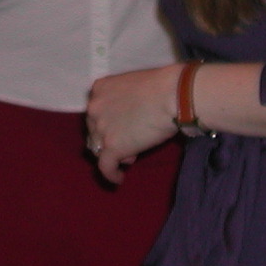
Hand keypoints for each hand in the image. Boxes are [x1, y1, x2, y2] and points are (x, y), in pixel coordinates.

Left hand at [85, 65, 181, 182]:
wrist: (171, 95)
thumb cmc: (162, 86)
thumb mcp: (134, 86)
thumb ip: (125, 101)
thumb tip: (132, 118)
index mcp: (99, 89)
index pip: (97, 111)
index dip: (109, 121)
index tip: (123, 126)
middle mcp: (94, 107)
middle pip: (95, 130)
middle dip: (110, 137)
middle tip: (130, 141)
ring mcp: (101, 128)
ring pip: (99, 149)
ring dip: (113, 153)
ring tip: (131, 156)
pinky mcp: (112, 147)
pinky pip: (105, 167)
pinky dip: (111, 174)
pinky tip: (119, 179)